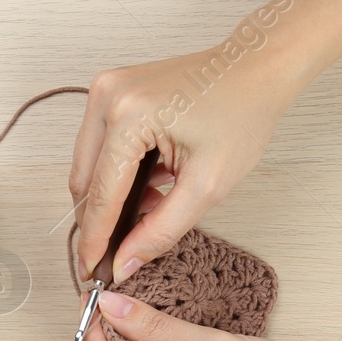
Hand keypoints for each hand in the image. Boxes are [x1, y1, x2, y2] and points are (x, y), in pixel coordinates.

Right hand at [70, 30, 299, 281]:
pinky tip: (144, 188)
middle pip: (84, 181)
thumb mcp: (207, 186)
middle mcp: (108, 98)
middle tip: (114, 253)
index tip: (92, 271)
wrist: (257, 69)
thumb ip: (160, 231)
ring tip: (143, 214)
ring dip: (107, 197)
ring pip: (86, 166)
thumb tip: (125, 263)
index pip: (101, 195)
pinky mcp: (110, 91)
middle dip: (97, 220)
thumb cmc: (242, 114)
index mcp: (129, 117)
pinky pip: (97, 147)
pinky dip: (114, 174)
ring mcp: (105, 90)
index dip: (95, 240)